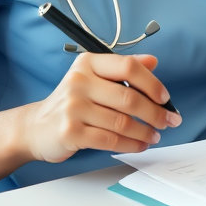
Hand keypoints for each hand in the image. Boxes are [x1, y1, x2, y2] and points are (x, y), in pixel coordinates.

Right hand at [25, 53, 181, 162]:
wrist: (36, 127)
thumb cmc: (72, 102)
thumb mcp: (94, 78)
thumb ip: (123, 68)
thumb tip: (153, 61)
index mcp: (88, 63)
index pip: (128, 67)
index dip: (152, 83)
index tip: (165, 98)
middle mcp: (79, 81)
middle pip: (129, 98)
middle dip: (155, 113)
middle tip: (169, 121)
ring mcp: (73, 107)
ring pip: (122, 122)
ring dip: (145, 132)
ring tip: (155, 135)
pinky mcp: (70, 131)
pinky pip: (110, 140)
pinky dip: (130, 144)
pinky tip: (139, 144)